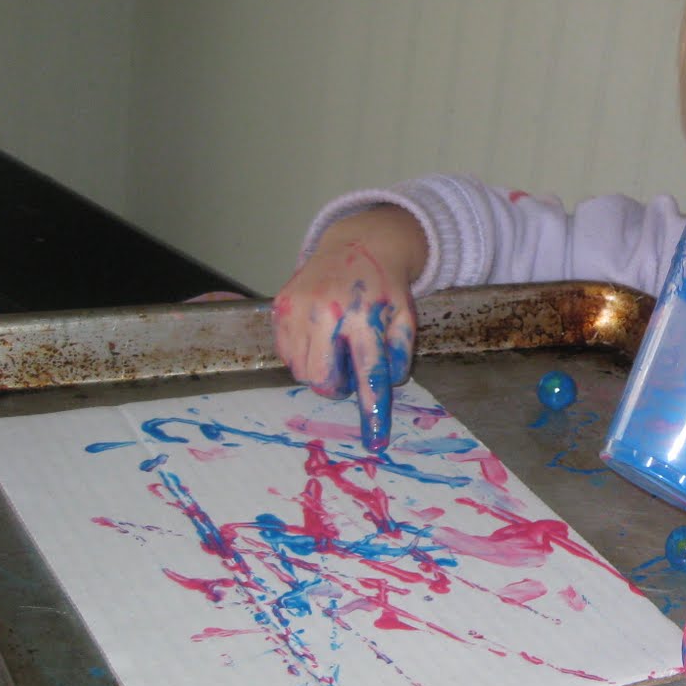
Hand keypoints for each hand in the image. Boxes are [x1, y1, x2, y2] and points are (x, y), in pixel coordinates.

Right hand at [272, 206, 426, 450]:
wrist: (358, 244)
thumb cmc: (385, 287)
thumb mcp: (406, 317)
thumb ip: (400, 353)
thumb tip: (387, 387)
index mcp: (366, 317)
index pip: (370, 374)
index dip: (371, 411)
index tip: (374, 441)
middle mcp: (328, 312)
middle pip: (323, 380)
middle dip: (337, 385)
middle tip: (349, 367)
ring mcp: (298, 308)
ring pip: (300, 371)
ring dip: (319, 370)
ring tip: (335, 345)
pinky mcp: (279, 307)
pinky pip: (285, 354)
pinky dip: (302, 355)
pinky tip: (318, 335)